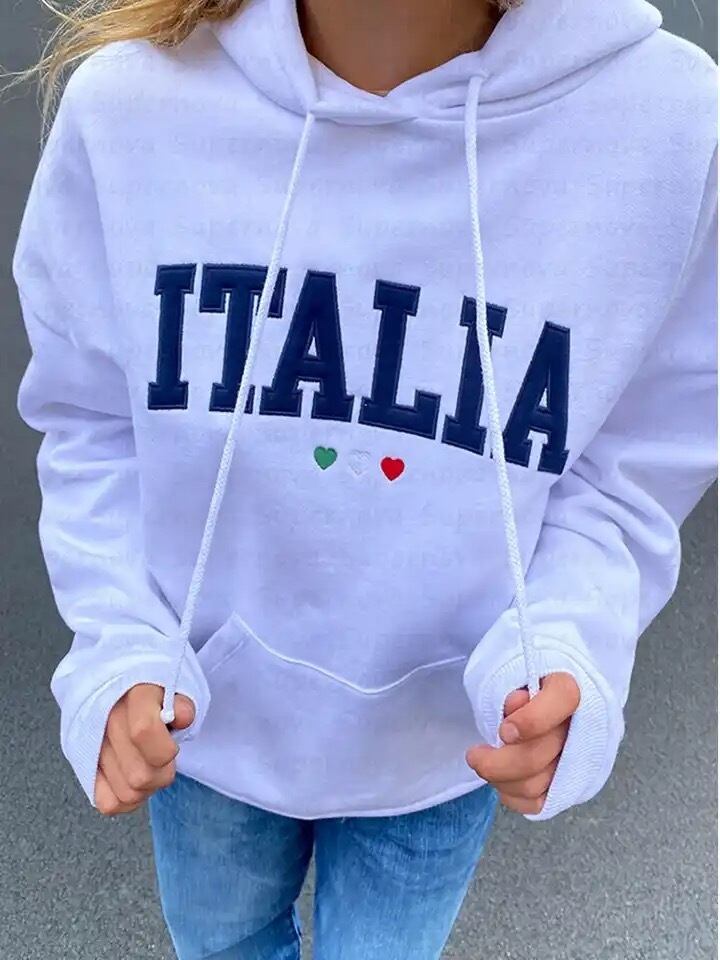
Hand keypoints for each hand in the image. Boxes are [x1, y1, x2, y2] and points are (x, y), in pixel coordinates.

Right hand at [94, 683, 194, 815]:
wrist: (121, 689)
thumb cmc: (155, 691)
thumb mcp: (175, 687)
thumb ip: (182, 702)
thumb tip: (183, 717)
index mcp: (132, 694)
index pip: (144, 731)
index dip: (165, 749)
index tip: (172, 743)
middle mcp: (106, 720)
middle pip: (140, 775)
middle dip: (163, 772)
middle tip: (164, 755)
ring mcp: (92, 746)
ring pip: (128, 793)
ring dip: (147, 786)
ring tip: (150, 764)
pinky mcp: (85, 767)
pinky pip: (109, 803)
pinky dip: (128, 797)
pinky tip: (134, 777)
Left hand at [465, 672, 580, 814]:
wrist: (540, 702)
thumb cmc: (523, 686)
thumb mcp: (514, 676)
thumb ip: (513, 685)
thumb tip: (514, 703)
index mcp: (569, 689)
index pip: (564, 698)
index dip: (532, 720)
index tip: (504, 731)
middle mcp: (581, 726)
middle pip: (537, 756)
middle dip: (496, 762)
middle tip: (474, 755)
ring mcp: (576, 761)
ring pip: (533, 786)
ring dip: (499, 779)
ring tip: (484, 764)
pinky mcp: (567, 786)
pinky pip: (535, 804)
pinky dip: (511, 796)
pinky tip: (500, 780)